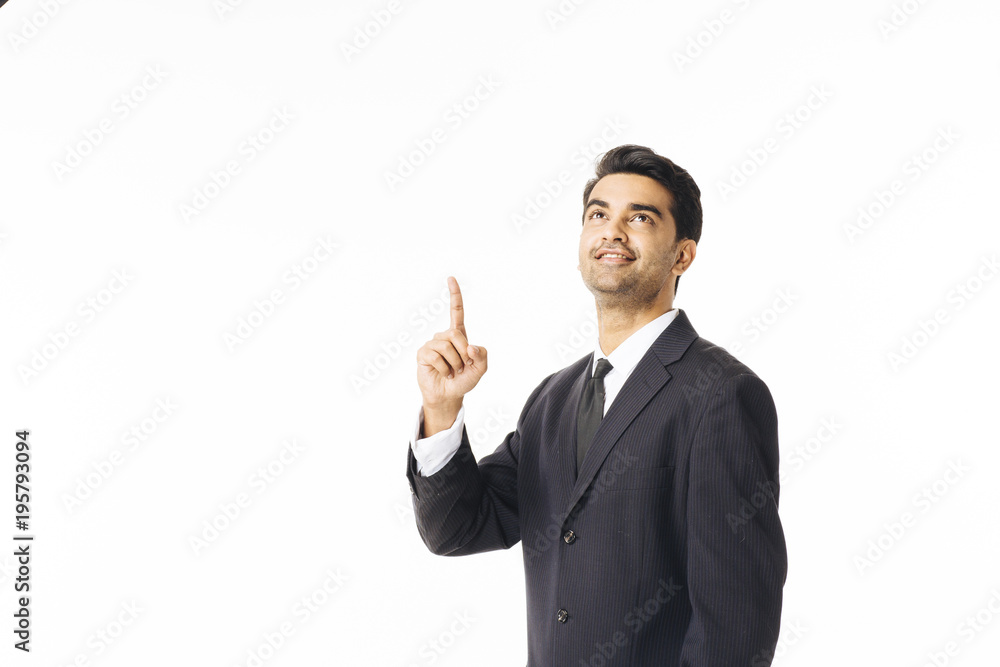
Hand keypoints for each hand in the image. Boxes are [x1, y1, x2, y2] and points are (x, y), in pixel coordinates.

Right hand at [416, 276, 488, 410]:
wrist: (449, 395)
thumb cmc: (464, 379)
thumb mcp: (480, 368)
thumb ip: (482, 356)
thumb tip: (470, 347)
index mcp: (459, 335)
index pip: (456, 311)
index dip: (454, 295)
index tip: (451, 278)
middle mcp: (444, 336)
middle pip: (456, 334)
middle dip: (464, 352)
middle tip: (464, 366)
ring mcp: (432, 344)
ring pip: (446, 346)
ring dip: (455, 363)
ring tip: (453, 371)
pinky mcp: (423, 354)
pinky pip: (436, 356)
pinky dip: (444, 368)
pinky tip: (444, 373)